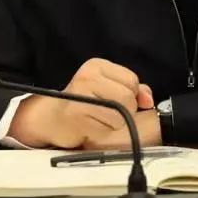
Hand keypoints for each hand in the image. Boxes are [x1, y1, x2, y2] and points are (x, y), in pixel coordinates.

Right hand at [8, 58, 153, 148]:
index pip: (132, 80)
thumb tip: (148, 99)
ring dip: (113, 124)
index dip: (131, 95)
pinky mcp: (76, 115)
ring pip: (120, 114)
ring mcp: (80, 95)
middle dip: (124, 110)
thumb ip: (132, 89)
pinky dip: (102, 132)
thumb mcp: (107, 88)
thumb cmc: (82, 103)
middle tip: (105, 112)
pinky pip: (106, 129)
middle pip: (128, 97)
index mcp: (96, 65)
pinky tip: (89, 127)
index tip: (116, 100)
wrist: (49, 119)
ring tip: (96, 120)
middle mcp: (87, 76)